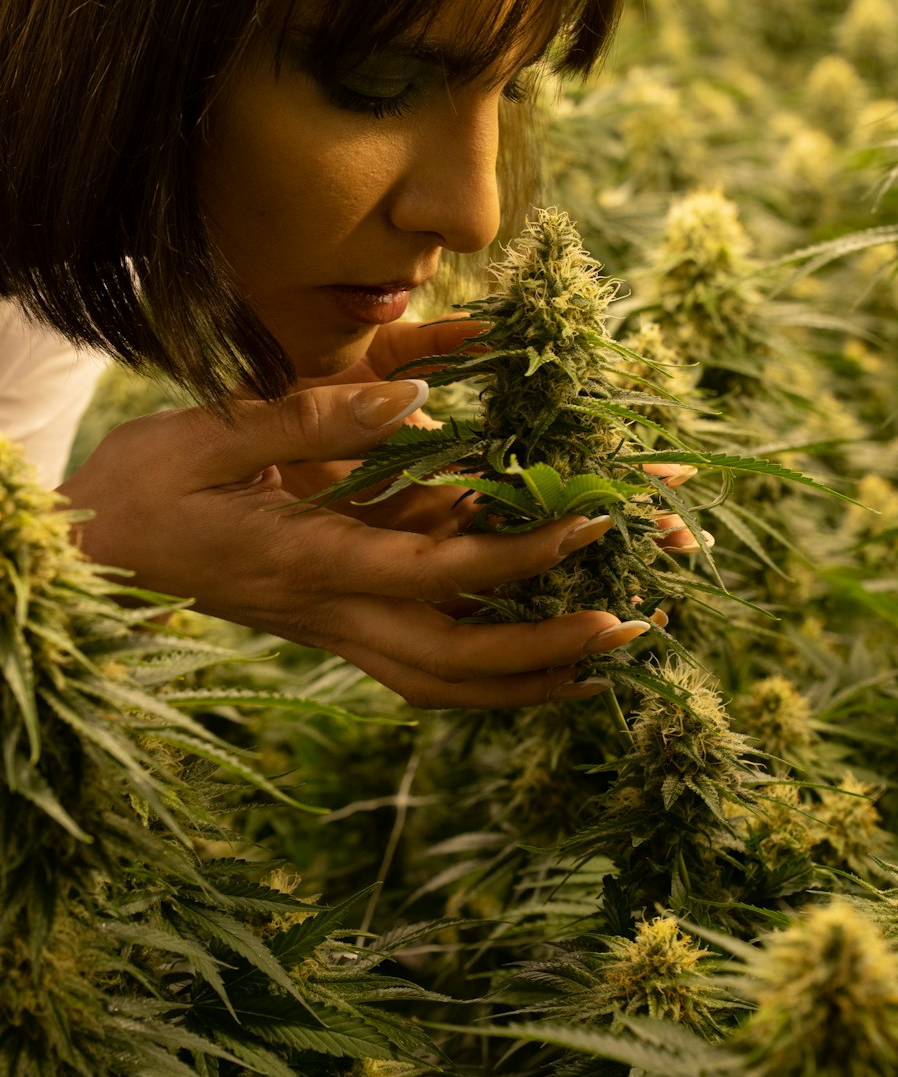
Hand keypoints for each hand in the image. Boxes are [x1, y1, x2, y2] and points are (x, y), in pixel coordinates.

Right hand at [57, 371, 648, 710]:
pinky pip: (418, 660)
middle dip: (546, 651)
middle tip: (626, 629)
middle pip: (455, 662)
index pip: (437, 571)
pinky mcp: (328, 622)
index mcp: (307, 561)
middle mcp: (329, 611)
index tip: (589, 526)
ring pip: (440, 679)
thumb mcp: (207, 435)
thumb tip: (416, 397)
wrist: (92, 557)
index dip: (521, 554)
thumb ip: (311, 418)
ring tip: (597, 664)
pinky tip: (526, 648)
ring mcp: (330, 626)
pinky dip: (482, 664)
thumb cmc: (138, 491)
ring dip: (523, 678)